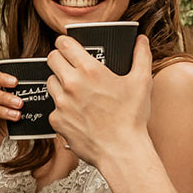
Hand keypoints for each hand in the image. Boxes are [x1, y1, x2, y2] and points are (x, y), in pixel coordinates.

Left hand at [46, 36, 152, 166]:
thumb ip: (141, 56)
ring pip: (50, 82)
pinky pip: (53, 107)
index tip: (69, 45)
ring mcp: (61, 103)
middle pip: (51, 59)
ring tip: (75, 90)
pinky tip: (78, 112)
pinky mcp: (56, 121)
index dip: (65, 42)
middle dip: (60, 59)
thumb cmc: (131, 119)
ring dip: (59, 82)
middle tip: (70, 65)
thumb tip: (141, 40)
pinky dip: (62, 108)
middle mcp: (71, 84)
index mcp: (89, 70)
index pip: (63, 43)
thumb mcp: (142, 82)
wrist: (121, 152)